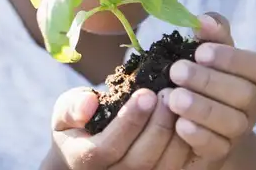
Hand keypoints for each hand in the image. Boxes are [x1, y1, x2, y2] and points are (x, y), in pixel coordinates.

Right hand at [43, 86, 191, 168]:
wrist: (87, 158)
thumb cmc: (78, 128)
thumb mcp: (64, 114)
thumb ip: (72, 108)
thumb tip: (89, 103)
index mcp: (84, 161)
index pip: (107, 148)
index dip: (129, 122)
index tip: (146, 93)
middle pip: (139, 160)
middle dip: (157, 126)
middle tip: (169, 94)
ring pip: (163, 167)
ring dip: (176, 135)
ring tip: (181, 102)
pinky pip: (179, 168)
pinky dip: (188, 145)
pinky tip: (191, 118)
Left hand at [167, 13, 255, 165]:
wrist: (192, 115)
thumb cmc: (201, 73)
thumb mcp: (207, 49)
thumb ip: (210, 32)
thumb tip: (203, 20)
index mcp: (252, 75)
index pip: (255, 65)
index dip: (229, 58)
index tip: (200, 51)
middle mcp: (252, 103)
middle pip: (243, 94)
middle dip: (208, 81)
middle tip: (176, 71)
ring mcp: (239, 130)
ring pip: (231, 123)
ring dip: (201, 109)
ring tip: (173, 97)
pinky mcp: (222, 152)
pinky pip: (217, 147)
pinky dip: (199, 136)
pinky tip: (179, 124)